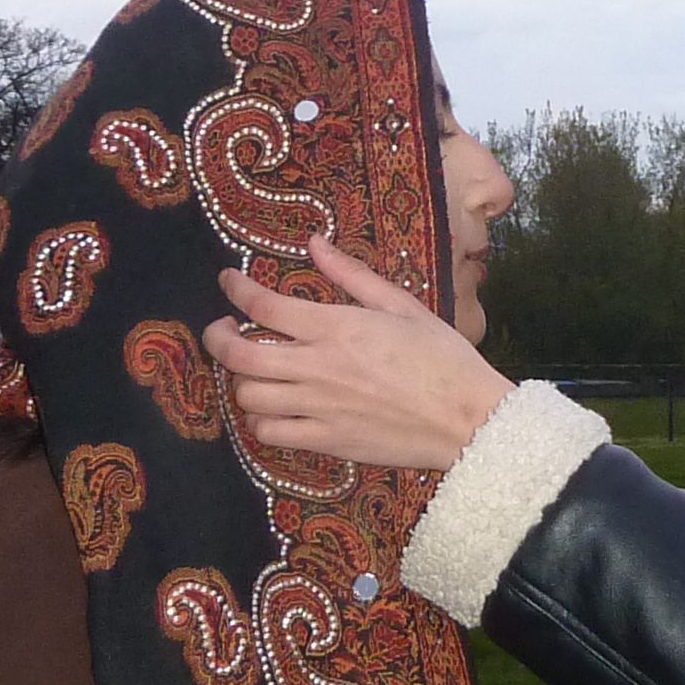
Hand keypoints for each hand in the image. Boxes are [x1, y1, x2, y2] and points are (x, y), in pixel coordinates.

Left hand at [206, 236, 514, 470]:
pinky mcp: (326, 441)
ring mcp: (318, 408)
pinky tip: (273, 409)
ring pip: (248, 395)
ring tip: (253, 370)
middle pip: (238, 354)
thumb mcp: (401, 305)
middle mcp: (318, 367)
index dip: (234, 289)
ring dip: (241, 380)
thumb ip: (351, 275)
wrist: (467, 419)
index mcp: (337, 327)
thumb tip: (314, 244)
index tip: (228, 282)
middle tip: (221, 329)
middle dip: (217, 338)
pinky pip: (268, 434)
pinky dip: (260, 421)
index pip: (262, 304)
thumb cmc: (442, 358)